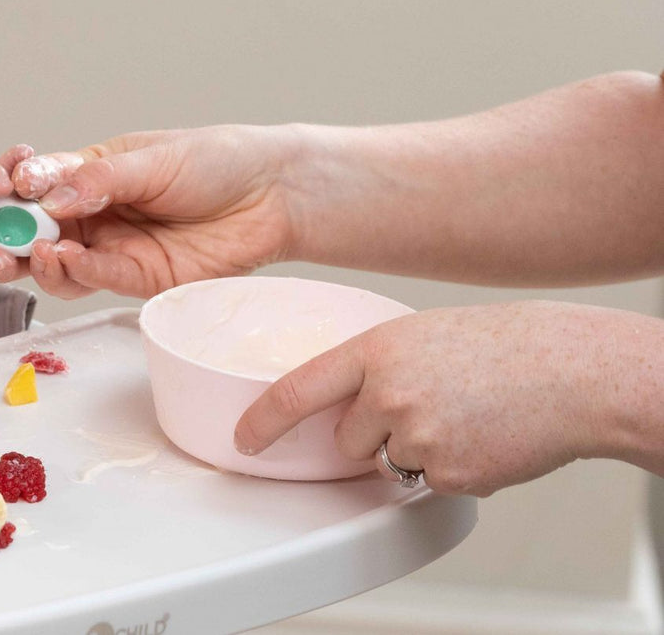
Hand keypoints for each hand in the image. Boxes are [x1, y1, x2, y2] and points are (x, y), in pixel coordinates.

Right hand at [0, 128, 298, 297]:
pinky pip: (98, 280)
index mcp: (91, 177)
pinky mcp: (140, 279)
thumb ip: (97, 180)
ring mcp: (115, 250)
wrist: (273, 195)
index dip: (11, 196)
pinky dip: (77, 272)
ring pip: (58, 266)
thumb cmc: (217, 163)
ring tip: (33, 252)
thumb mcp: (151, 160)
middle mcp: (96, 216)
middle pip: (37, 234)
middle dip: (8, 240)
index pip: (38, 188)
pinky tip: (66, 259)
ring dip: (36, 263)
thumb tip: (46, 195)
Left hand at [233, 301, 641, 496]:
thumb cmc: (505, 347)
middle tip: (431, 406)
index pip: (296, 390)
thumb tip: (348, 405)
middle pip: (346, 440)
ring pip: (390, 464)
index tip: (245, 439)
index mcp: (375, 350)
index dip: (263, 420)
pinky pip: (432, 482)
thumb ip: (377, 367)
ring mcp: (417, 435)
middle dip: (376, 434)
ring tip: (464, 416)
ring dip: (418, 452)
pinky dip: (455, 469)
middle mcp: (387, 393)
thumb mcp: (422, 335)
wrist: (572, 372)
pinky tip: (485, 437)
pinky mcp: (449, 473)